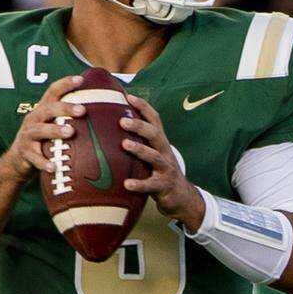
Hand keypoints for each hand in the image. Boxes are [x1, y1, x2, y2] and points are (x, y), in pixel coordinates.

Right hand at [0, 75, 86, 181]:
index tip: (81, 79)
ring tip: (70, 132)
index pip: (53, 92)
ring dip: (55, 130)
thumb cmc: (45, 139)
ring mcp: (27, 135)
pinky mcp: (25, 153)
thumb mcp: (54, 125)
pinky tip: (54, 167)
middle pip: (48, 109)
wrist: (18, 160)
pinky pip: (35, 158)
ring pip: (39, 130)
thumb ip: (71, 119)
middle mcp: (34, 119)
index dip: (66, 83)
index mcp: (43, 110)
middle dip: (65, 108)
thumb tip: (105, 113)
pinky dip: (44, 162)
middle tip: (82, 110)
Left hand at [119, 94, 204, 230]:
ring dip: (140, 149)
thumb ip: (139, 141)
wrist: (182, 197)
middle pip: (155, 134)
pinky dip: (139, 184)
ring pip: (154, 156)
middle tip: (122, 120)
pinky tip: (126, 184)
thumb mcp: (153, 153)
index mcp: (160, 142)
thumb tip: (110, 128)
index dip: (143, 107)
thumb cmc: (159, 172)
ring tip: (124, 144)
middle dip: (139, 126)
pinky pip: (151, 185)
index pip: (155, 119)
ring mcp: (166, 169)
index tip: (128, 96)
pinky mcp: (164, 186)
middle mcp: (165, 152)